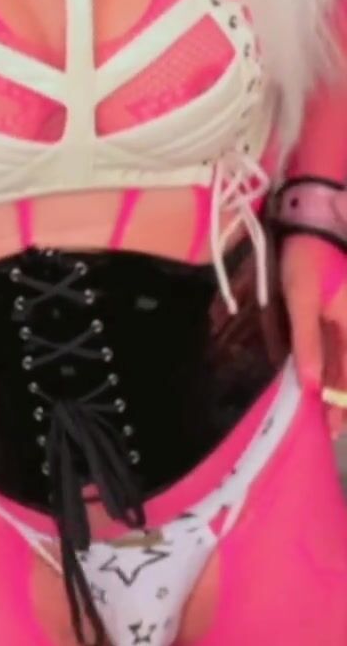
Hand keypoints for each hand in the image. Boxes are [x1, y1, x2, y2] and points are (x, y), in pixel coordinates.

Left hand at [281, 235, 346, 438]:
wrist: (317, 216)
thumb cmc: (308, 256)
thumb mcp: (302, 299)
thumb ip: (308, 341)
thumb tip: (311, 385)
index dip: (342, 403)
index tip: (333, 428)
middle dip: (345, 397)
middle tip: (334, 425)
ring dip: (341, 379)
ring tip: (332, 403)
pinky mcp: (343, 305)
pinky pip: (343, 337)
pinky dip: (336, 355)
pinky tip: (325, 367)